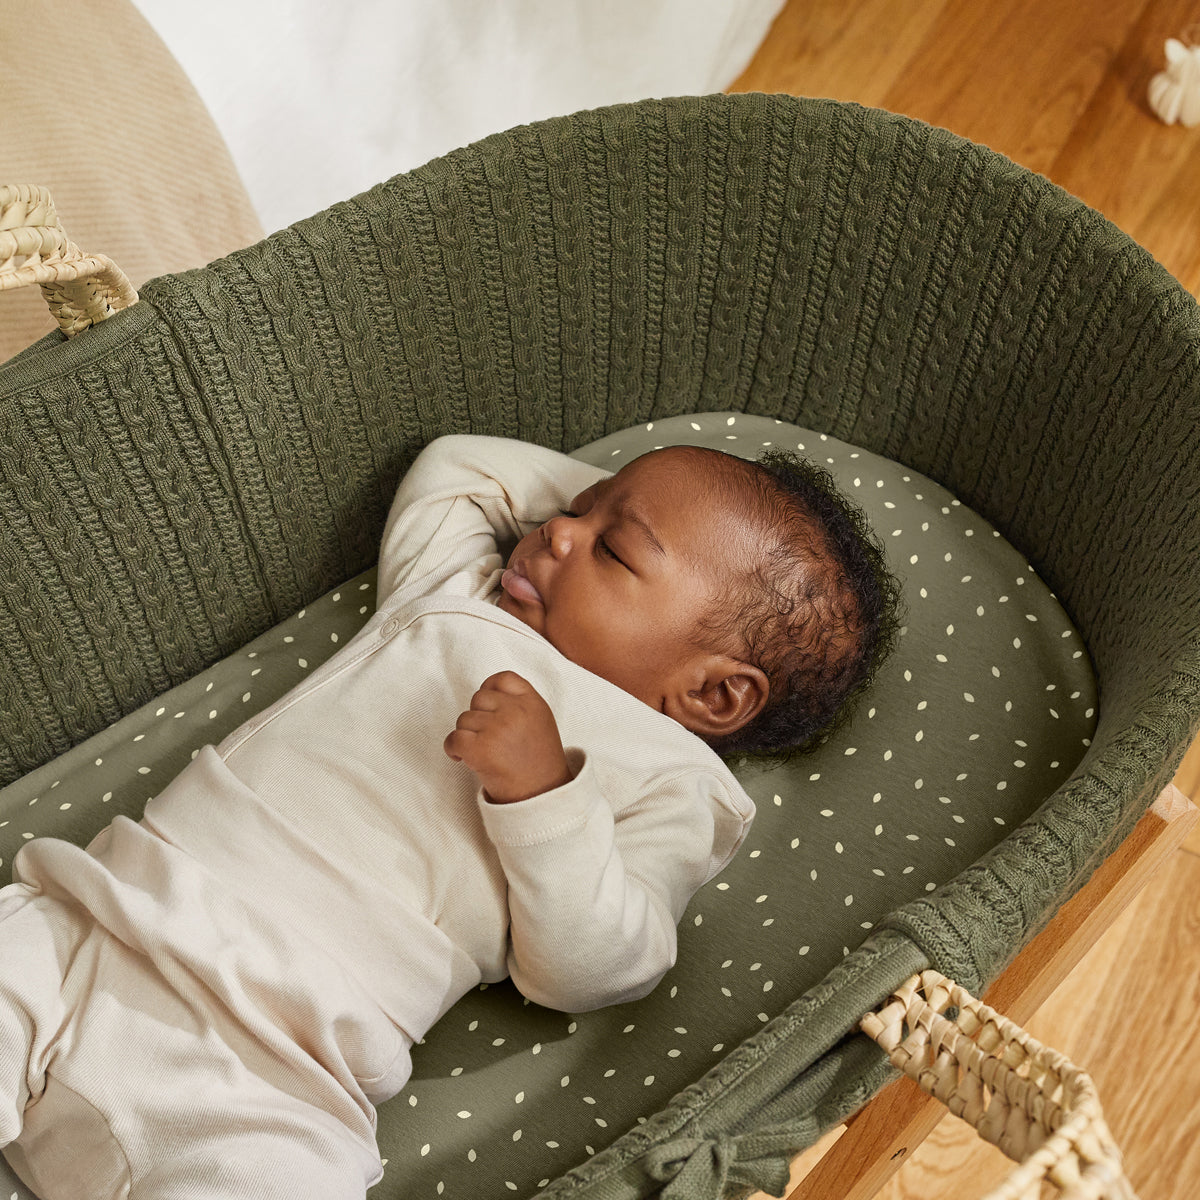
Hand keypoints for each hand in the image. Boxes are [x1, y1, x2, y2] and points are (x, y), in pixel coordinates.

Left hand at [444, 671, 572, 803]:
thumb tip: (486, 693)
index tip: (488, 709)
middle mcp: (516, 712)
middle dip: (478, 717)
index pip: (502, 679)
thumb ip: (519, 703)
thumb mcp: (540, 722)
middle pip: (478, 698)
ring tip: (483, 752)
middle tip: (488, 738)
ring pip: (463, 719)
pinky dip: (453, 750)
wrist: (542, 797)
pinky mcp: (481, 749)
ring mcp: (498, 729)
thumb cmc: (539, 763)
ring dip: (467, 735)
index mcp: (533, 703)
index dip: (489, 690)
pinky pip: (453, 738)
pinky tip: (464, 759)